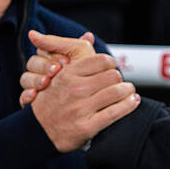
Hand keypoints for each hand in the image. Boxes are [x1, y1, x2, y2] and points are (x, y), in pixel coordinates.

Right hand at [19, 30, 95, 105]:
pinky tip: (34, 96)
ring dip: (35, 79)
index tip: (66, 61)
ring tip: (45, 83)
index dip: (53, 53)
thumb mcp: (84, 65)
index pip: (44, 49)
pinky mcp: (31, 103)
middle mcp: (42, 71)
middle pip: (33, 62)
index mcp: (52, 58)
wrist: (83, 114)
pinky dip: (26, 95)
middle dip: (45, 65)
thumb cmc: (85, 83)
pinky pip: (22, 96)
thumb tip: (89, 35)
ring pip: (25, 78)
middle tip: (57, 71)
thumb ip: (84, 50)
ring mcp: (35, 87)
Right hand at [22, 31, 139, 151]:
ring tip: (129, 91)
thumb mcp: (57, 74)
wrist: (37, 132)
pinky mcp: (86, 127)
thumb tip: (89, 36)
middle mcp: (75, 89)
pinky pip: (115, 112)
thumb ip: (72, 53)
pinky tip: (132, 101)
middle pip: (113, 75)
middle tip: (120, 82)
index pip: (102, 60)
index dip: (110, 63)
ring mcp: (80, 109)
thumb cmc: (50, 100)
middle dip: (119, 78)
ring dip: (128, 90)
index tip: (111, 69)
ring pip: (117, 92)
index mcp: (68, 74)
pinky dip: (128, 105)